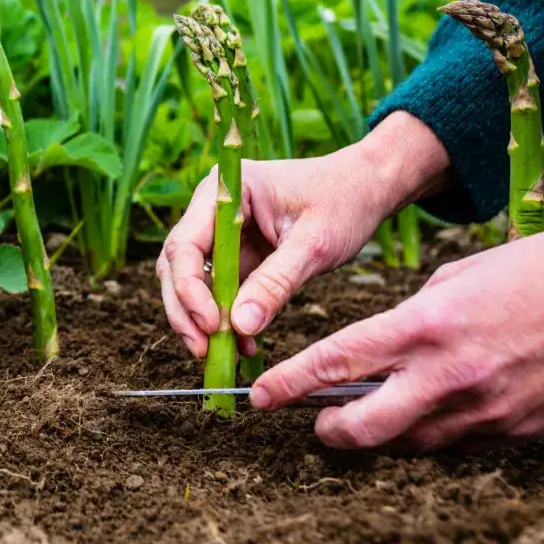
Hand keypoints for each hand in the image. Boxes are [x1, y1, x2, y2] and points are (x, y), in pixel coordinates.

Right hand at [158, 112, 448, 357]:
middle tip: (205, 350)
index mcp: (225, 190)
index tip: (212, 325)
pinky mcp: (234, 254)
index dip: (189, 288)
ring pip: (189, 281)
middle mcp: (211, 208)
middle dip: (186, 310)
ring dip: (200, 319)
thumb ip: (276, 283)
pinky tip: (244, 345)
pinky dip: (224, 320)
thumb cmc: (344, 202)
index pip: (186, 243)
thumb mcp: (314, 245)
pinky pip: (216, 291)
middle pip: (177, 264)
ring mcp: (219, 233)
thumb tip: (240, 327)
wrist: (366, 189)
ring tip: (222, 354)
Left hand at [252, 231, 543, 449]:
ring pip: (409, 442)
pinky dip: (433, 428)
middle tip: (314, 421)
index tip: (260, 395)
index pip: (335, 362)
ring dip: (383, 430)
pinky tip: (433, 403)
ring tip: (375, 407)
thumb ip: (406, 319)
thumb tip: (372, 351)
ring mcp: (484, 409)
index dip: (289, 383)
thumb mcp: (452, 280)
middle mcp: (449, 375)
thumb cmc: (527, 275)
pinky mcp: (514, 430)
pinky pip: (456, 441)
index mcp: (425, 325)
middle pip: (363, 427)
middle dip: (328, 430)